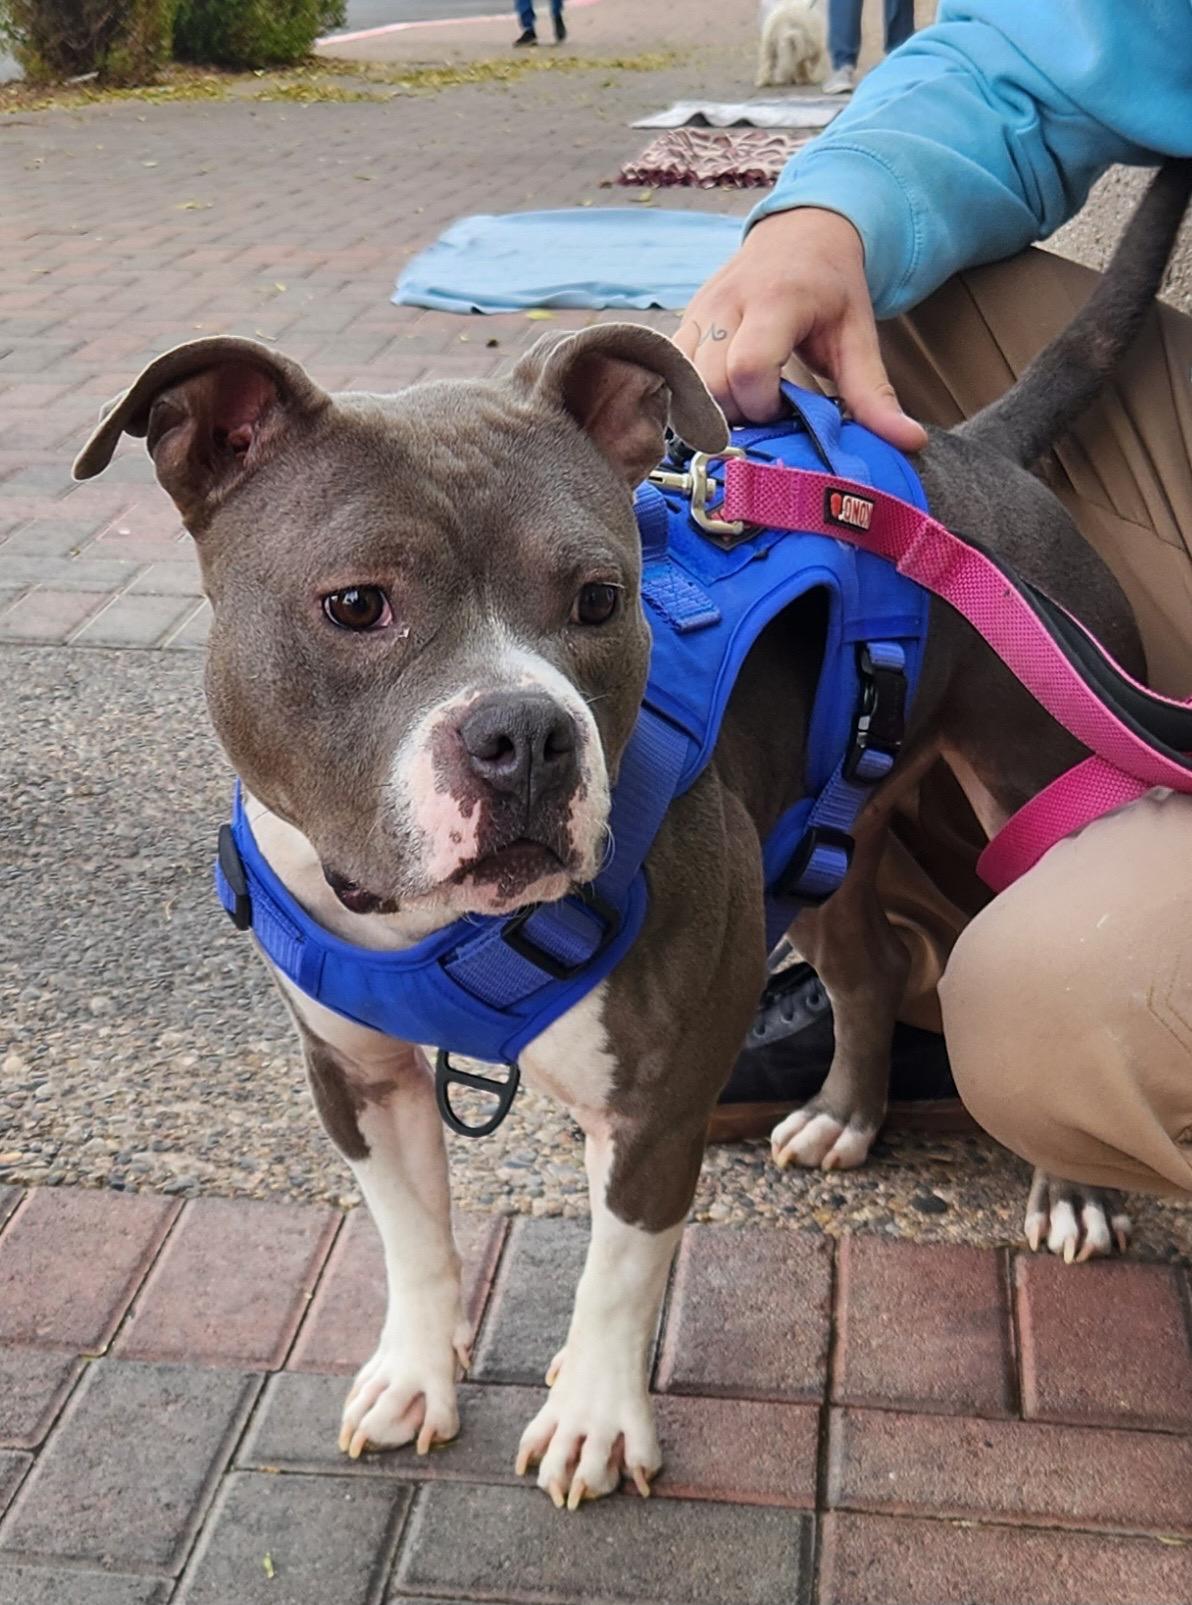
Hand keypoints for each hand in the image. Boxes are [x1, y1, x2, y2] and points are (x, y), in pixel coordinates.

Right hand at [675, 207, 926, 448]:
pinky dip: (692, 393)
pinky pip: (673, 370)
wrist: (802, 230)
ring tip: (747, 401)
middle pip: (712, 383)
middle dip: (739, 412)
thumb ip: (873, 393)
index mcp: (776, 299)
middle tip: (769, 409)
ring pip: (686, 381)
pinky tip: (722, 395)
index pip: (749, 368)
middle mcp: (728, 301)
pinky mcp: (684, 319)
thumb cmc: (833, 287)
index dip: (764, 405)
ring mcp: (700, 309)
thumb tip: (909, 443)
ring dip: (713, 406)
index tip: (786, 408)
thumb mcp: (859, 335)